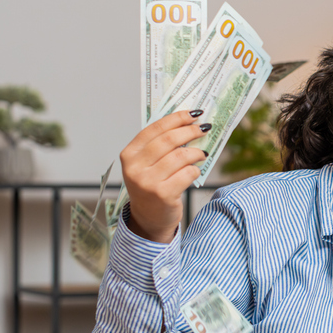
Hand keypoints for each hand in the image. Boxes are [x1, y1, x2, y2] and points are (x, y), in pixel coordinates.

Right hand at [120, 110, 209, 242]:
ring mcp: (148, 182)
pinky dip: (195, 170)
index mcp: (129, 155)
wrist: (149, 218)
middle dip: (190, 131)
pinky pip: (187, 174)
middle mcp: (135, 168)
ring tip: (202, 153)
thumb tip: (187, 123)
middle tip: (203, 128)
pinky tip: (195, 170)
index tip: (193, 114)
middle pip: (168, 140)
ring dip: (196, 152)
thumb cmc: (151, 186)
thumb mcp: (146, 165)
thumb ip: (159, 146)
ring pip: (180, 156)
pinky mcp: (163, 194)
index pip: (154, 129)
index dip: (176, 118)